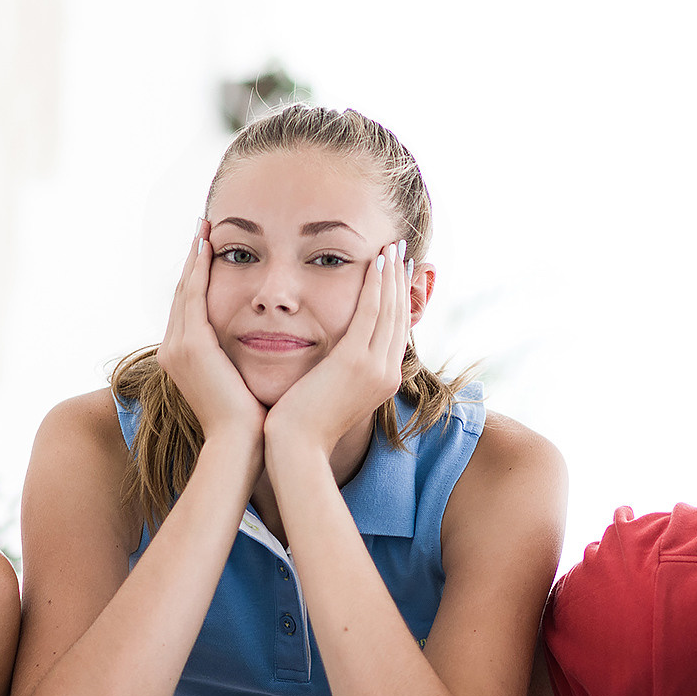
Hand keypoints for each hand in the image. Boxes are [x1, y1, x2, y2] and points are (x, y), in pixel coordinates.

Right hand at [156, 220, 265, 450]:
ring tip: (205, 228)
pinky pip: (194, 295)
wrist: (240, 445)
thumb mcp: (242, 383)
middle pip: (182, 293)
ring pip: (185, 288)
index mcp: (183, 359)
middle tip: (203, 228)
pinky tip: (210, 245)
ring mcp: (177, 347)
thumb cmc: (251, 422)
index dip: (198, 278)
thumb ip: (242, 361)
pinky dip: (201, 268)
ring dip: (196, 256)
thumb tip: (269, 345)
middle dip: (193, 260)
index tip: (210, 251)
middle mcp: (173, 350)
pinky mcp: (191, 345)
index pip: (190, 308)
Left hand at [263, 240, 411, 460]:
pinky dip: (375, 285)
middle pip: (399, 316)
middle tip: (400, 250)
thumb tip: (335, 358)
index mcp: (383, 381)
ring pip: (389, 310)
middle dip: (400, 280)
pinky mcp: (355, 361)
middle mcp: (387, 373)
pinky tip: (375, 262)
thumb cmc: (302, 425)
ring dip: (391, 275)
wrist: (295, 448)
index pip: (396, 331)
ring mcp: (374, 368)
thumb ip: (340, 372)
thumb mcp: (330, 394)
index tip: (397, 273)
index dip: (399, 299)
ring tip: (391, 247)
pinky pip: (370, 313)